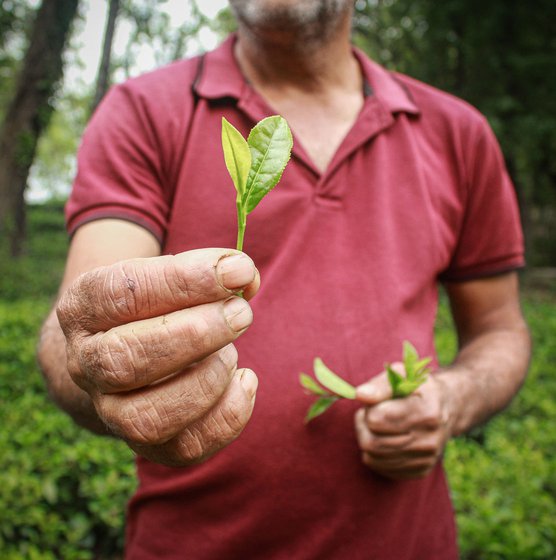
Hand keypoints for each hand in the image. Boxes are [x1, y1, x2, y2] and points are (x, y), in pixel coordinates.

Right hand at [56, 248, 259, 466]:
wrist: (127, 351)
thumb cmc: (156, 306)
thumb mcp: (168, 276)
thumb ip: (209, 271)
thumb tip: (245, 276)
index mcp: (84, 309)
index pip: (123, 294)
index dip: (184, 280)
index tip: (237, 270)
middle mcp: (88, 364)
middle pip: (125, 360)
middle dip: (195, 335)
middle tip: (241, 313)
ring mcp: (113, 411)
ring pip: (148, 418)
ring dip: (207, 381)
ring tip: (231, 352)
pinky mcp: (149, 444)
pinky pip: (186, 448)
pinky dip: (229, 414)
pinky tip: (244, 380)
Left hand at [354, 364, 452, 479]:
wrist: (448, 408)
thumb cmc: (418, 388)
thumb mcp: (403, 375)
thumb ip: (380, 385)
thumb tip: (360, 395)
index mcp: (426, 412)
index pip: (377, 419)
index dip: (368, 410)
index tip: (374, 403)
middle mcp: (429, 440)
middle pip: (373, 442)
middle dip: (363, 426)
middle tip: (368, 415)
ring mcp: (426, 458)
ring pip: (373, 458)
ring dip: (366, 439)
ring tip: (375, 425)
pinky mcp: (421, 470)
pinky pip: (381, 468)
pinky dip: (374, 454)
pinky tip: (383, 438)